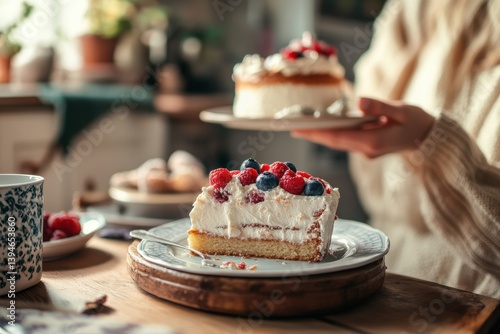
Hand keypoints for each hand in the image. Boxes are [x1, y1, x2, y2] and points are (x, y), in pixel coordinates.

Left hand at [291, 97, 434, 157]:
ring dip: (320, 137)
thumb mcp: (402, 110)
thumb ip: (380, 106)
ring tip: (302, 128)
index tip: (300, 128)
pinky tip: (322, 129)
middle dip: (313, 135)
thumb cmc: (418, 121)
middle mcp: (366, 150)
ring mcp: (367, 151)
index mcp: (373, 141)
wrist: (430, 137)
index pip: (338, 137)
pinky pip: (345, 142)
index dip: (318, 132)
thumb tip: (359, 101)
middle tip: (292, 128)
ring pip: (338, 144)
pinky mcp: (368, 148)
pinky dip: (332, 136)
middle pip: (333, 142)